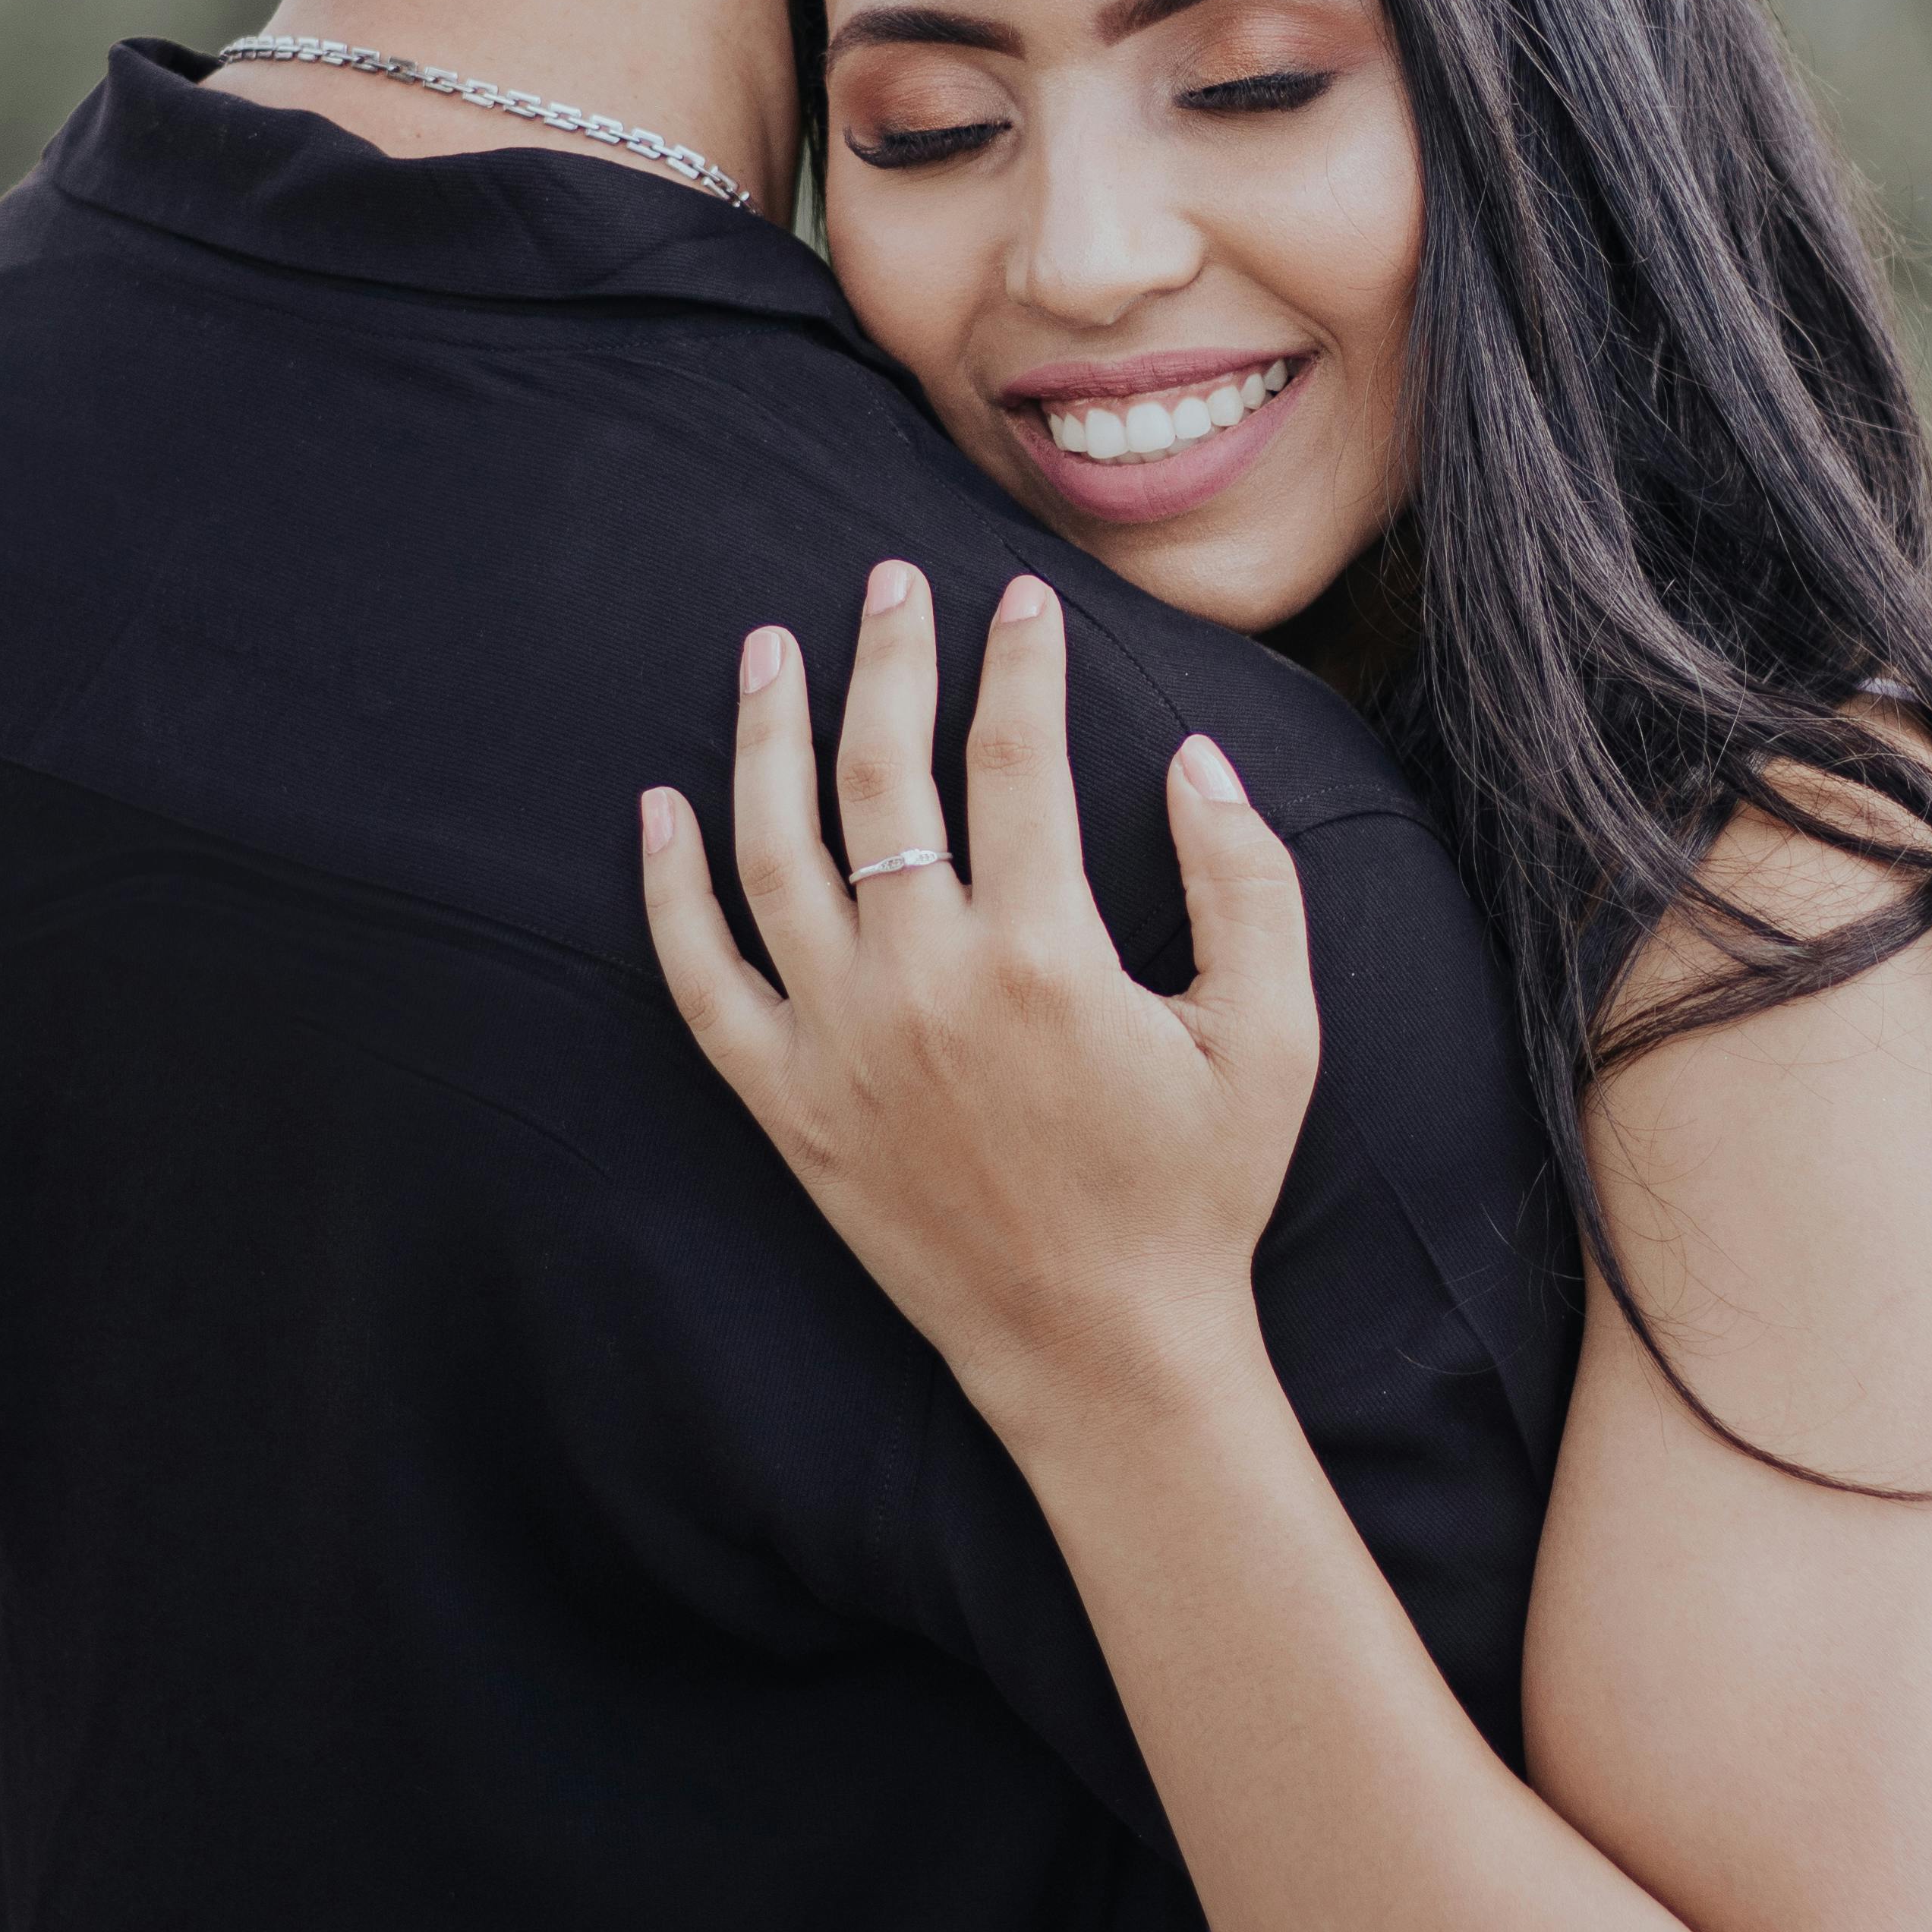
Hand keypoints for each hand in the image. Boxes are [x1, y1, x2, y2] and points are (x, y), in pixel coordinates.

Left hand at [640, 563, 1319, 1453]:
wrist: (1103, 1351)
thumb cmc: (1197, 1191)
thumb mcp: (1272, 1036)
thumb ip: (1247, 883)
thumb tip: (1195, 757)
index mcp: (1045, 956)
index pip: (1015, 759)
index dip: (1018, 664)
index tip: (1021, 602)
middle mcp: (924, 986)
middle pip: (882, 776)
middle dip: (888, 658)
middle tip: (892, 581)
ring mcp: (840, 1046)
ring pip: (774, 852)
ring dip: (766, 735)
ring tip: (773, 649)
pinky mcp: (787, 1107)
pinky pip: (700, 979)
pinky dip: (668, 890)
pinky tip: (659, 810)